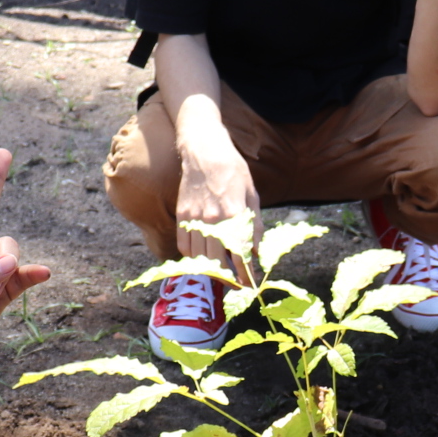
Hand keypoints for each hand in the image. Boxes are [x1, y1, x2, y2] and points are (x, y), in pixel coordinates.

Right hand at [174, 124, 258, 279]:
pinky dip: (194, 256)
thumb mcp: (252, 196)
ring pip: (199, 257)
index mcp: (235, 214)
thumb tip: (255, 252)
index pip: (240, 255)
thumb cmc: (234, 172)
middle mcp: (213, 220)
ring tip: (220, 272)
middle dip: (228, 278)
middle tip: (235, 283)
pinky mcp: (182, 216)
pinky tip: (203, 256)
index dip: (245, 274)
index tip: (249, 284)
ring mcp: (195, 218)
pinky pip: (185, 246)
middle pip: (217, 262)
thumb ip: (255, 226)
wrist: (206, 152)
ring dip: (210, 269)